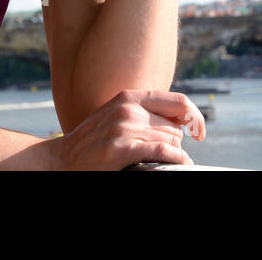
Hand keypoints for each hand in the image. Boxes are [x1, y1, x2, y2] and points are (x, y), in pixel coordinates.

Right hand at [39, 89, 206, 169]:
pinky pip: (163, 153)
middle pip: (175, 127)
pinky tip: (178, 165)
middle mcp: (129, 109)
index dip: (195, 117)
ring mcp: (125, 129)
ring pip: (171, 141)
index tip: (200, 131)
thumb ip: (143, 112)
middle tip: (165, 154)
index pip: (177, 101)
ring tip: (163, 162)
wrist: (60, 161)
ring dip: (173, 155)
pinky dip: (175, 160)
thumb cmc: (92, 141)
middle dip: (174, 143)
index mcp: (129, 97)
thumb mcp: (115, 115)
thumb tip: (182, 120)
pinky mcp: (123, 149)